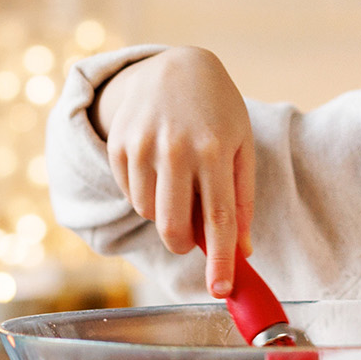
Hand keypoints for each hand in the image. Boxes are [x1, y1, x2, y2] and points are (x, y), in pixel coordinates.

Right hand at [93, 49, 254, 298]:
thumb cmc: (218, 113)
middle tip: (190, 240)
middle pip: (175, 227)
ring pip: (150, 214)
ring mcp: (142, 147)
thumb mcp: (241, 147)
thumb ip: (242, 200)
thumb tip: (242, 251)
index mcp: (216, 150)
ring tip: (179, 180)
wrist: (174, 68)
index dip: (220, 260)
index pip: (219, 219)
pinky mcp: (118, 147)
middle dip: (183, 245)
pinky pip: (131, 195)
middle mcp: (177, 149)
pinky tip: (158, 167)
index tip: (223, 291)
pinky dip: (146, 195)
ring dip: (166, 213)